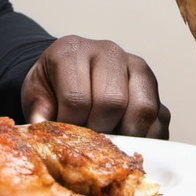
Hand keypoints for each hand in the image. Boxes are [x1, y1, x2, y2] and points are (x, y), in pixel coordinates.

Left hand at [21, 35, 169, 138]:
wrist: (71, 73)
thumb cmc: (53, 84)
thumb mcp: (35, 92)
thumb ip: (38, 110)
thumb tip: (41, 129)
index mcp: (73, 50)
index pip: (76, 97)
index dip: (71, 125)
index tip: (68, 135)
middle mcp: (109, 52)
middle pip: (113, 102)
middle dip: (100, 131)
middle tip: (90, 143)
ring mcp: (137, 68)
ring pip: (143, 109)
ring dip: (127, 135)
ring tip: (110, 145)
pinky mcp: (155, 87)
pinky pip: (160, 119)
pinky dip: (147, 138)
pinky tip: (128, 143)